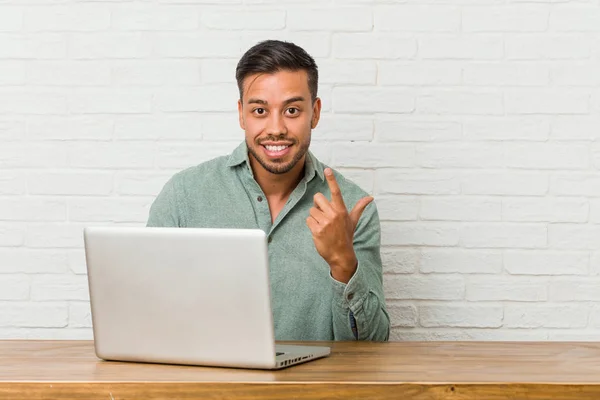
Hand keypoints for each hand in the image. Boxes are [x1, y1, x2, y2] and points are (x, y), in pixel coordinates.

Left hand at [306, 168, 373, 282]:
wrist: (341, 255)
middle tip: (323, 214)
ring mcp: (325, 223)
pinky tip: (318, 232)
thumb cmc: (346, 236)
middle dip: (318, 204)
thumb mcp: (353, 221)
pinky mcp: (317, 230)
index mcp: (342, 211)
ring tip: (323, 226)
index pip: (336, 192)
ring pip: (312, 211)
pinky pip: (308, 220)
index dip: (332, 180)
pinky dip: (311, 225)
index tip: (327, 170)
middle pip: (318, 198)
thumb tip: (370, 198)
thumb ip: (360, 207)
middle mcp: (334, 215)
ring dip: (315, 218)